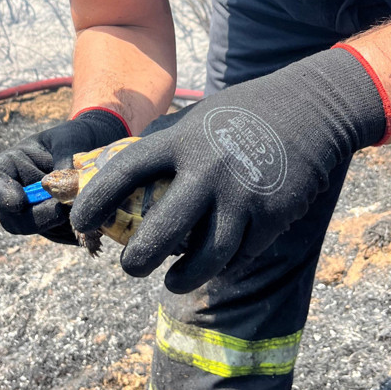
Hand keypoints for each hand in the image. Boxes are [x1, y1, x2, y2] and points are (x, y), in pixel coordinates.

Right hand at [0, 109, 128, 244]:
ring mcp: (36, 214)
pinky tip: (96, 210)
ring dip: (64, 222)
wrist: (97, 146)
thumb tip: (67, 190)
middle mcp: (18, 195)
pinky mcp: (58, 227)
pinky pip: (64, 236)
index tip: (19, 200)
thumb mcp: (70, 139)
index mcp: (9, 167)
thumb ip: (64, 159)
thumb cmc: (76, 136)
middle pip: (12, 220)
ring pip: (41, 231)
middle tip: (63, 209)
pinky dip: (80, 228)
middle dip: (38, 218)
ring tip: (88, 201)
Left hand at [70, 48, 387, 290]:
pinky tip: (215, 265)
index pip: (126, 171)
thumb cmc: (243, 113)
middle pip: (163, 230)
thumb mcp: (198, 118)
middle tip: (128, 268)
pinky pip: (241, 255)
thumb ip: (165, 146)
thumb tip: (121, 174)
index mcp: (182, 140)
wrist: (311, 107)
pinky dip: (224, 265)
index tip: (80, 224)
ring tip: (172, 282)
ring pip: (207, 257)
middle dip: (139, 258)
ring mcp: (243, 194)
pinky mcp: (273, 214)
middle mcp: (208, 169)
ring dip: (184, 277)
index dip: (96, 200)